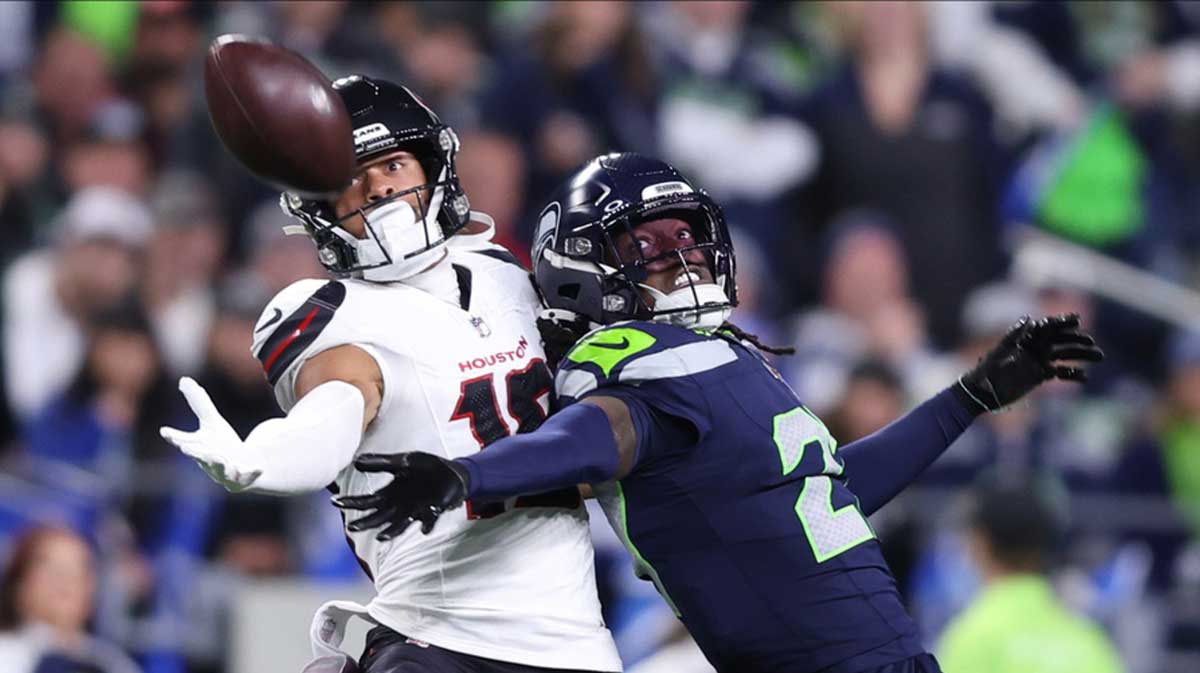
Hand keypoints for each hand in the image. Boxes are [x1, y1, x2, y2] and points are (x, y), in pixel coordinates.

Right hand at [160, 377, 261, 491]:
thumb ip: (199, 403)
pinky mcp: (242, 479)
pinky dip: (251, 473)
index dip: (174, 436)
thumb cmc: (222, 444)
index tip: (165, 431)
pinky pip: (247, 476)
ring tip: (219, 456)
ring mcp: (224, 472)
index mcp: (199, 447)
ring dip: (218, 463)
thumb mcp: (212, 422)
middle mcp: (208, 462)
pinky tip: (259, 468)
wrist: (244, 466)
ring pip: (220, 469)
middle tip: (187, 447)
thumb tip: (183, 379)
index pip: (183, 440)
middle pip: (200, 457)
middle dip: (194, 452)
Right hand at [332, 452, 469, 540]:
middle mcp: (400, 506)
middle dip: (366, 523)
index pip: (367, 502)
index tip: (334, 502)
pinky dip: (427, 524)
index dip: (351, 503)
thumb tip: (355, 461)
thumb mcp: (403, 461)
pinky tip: (424, 529)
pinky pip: (429, 520)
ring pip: (400, 524)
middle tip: (352, 527)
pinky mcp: (433, 511)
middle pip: (379, 518)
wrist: (452, 472)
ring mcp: (416, 510)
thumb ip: (381, 463)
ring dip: (391, 531)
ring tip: (381, 537)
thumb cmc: (425, 467)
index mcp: (390, 494)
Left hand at [958, 313, 1103, 413]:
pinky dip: (1072, 373)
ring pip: (1064, 355)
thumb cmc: (988, 371)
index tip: (1078, 319)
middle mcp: (1034, 348)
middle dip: (1077, 341)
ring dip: (1081, 356)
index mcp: (1025, 339)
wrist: (982, 392)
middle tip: (1093, 343)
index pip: (1048, 328)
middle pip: (1060, 341)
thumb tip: (1029, 319)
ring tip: (1099, 357)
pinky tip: (1085, 378)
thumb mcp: (1002, 353)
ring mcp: (1038, 361)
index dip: (1062, 322)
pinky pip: (1061, 372)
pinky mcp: (1040, 375)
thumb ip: (1015, 336)